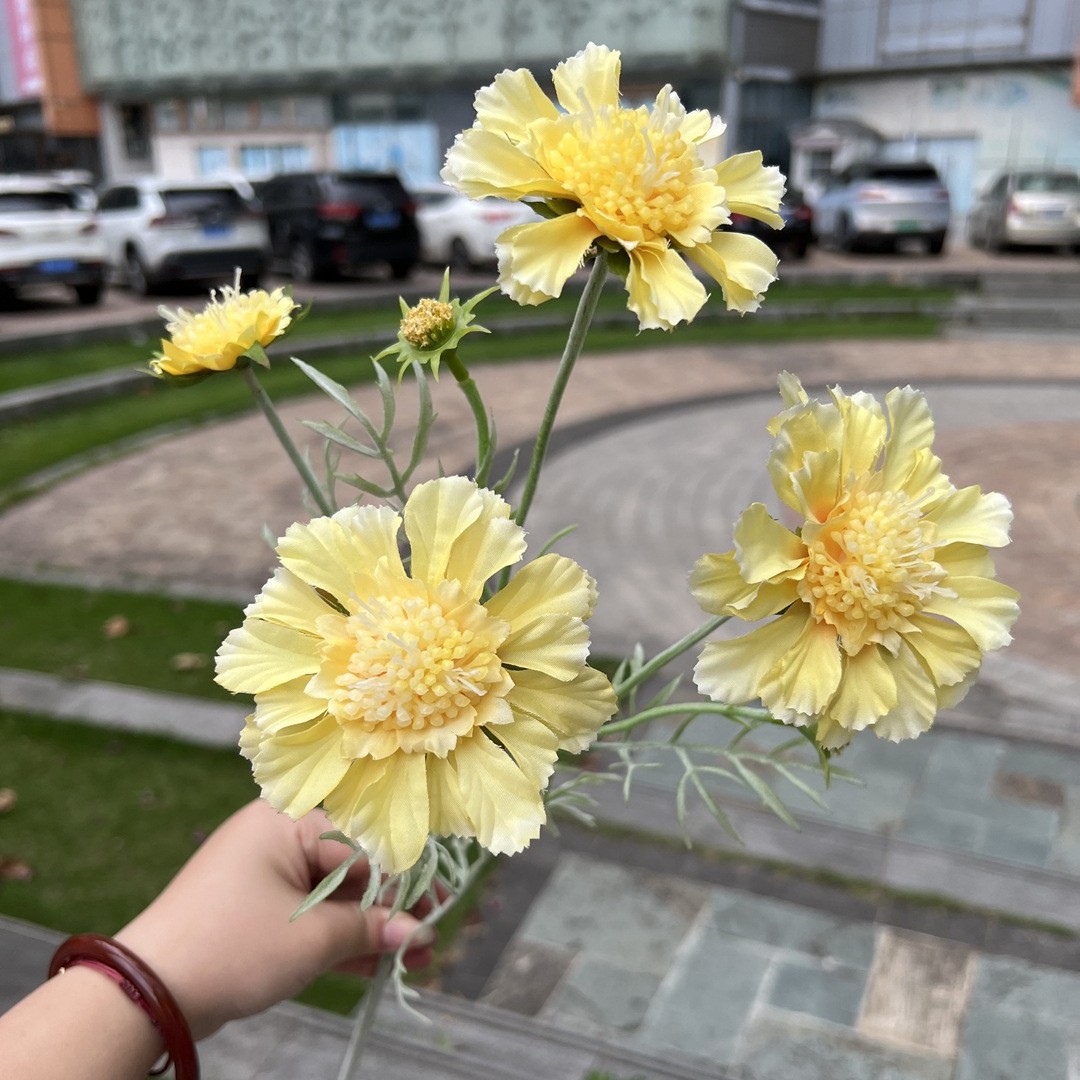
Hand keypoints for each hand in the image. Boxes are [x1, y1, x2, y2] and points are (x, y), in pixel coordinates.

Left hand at [115, 799, 435, 1038]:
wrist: (147, 992)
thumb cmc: (232, 946)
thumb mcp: (311, 939)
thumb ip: (371, 929)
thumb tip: (419, 932)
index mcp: (288, 821)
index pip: (364, 840)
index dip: (406, 876)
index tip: (437, 905)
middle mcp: (276, 837)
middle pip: (351, 867)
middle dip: (391, 907)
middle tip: (428, 938)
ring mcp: (263, 874)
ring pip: (332, 895)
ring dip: (370, 927)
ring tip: (412, 958)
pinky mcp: (255, 909)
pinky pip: (308, 915)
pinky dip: (338, 938)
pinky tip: (375, 961)